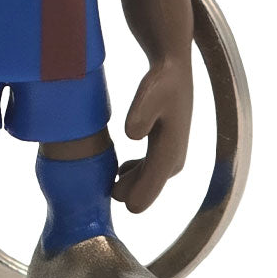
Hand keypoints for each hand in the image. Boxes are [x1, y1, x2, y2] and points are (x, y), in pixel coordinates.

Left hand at [111, 60, 192, 212]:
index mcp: (171, 151)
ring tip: (107, 183)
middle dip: (128, 192)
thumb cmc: (161, 82)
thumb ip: (141, 113)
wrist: (173, 71)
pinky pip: (148, 171)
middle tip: (102, 194)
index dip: (135, 197)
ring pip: (147, 180)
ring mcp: (171, 156)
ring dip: (130, 184)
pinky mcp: (165, 151)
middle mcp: (174, 159)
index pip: (151, 184)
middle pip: (147, 186)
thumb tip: (132, 135)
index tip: (120, 206)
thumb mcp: (151, 92)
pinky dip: (134, 174)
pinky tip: (120, 171)